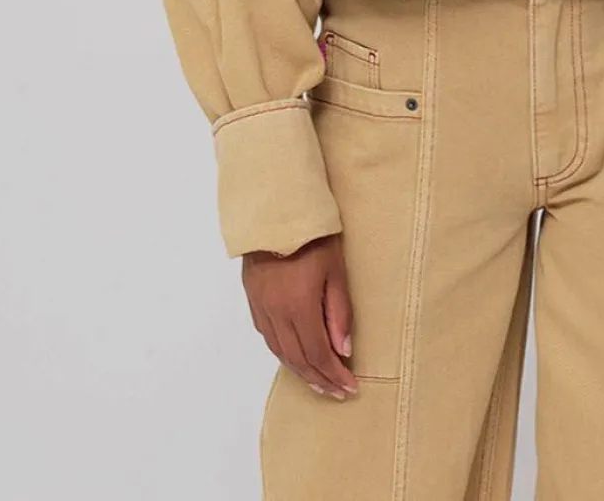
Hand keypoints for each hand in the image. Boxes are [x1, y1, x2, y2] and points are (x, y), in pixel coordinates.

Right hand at [242, 233, 357, 399]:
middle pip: (297, 359)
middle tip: (337, 392)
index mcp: (298, 307)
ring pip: (280, 351)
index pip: (318, 354)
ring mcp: (261, 307)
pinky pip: (268, 336)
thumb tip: (343, 350)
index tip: (350, 388)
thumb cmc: (313, 236)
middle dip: (319, 379)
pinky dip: (284, 352)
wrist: (276, 212)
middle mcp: (276, 313)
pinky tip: (294, 356)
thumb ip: (339, 312)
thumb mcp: (336, 270)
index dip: (334, 375)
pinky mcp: (252, 299)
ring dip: (300, 370)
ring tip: (318, 382)